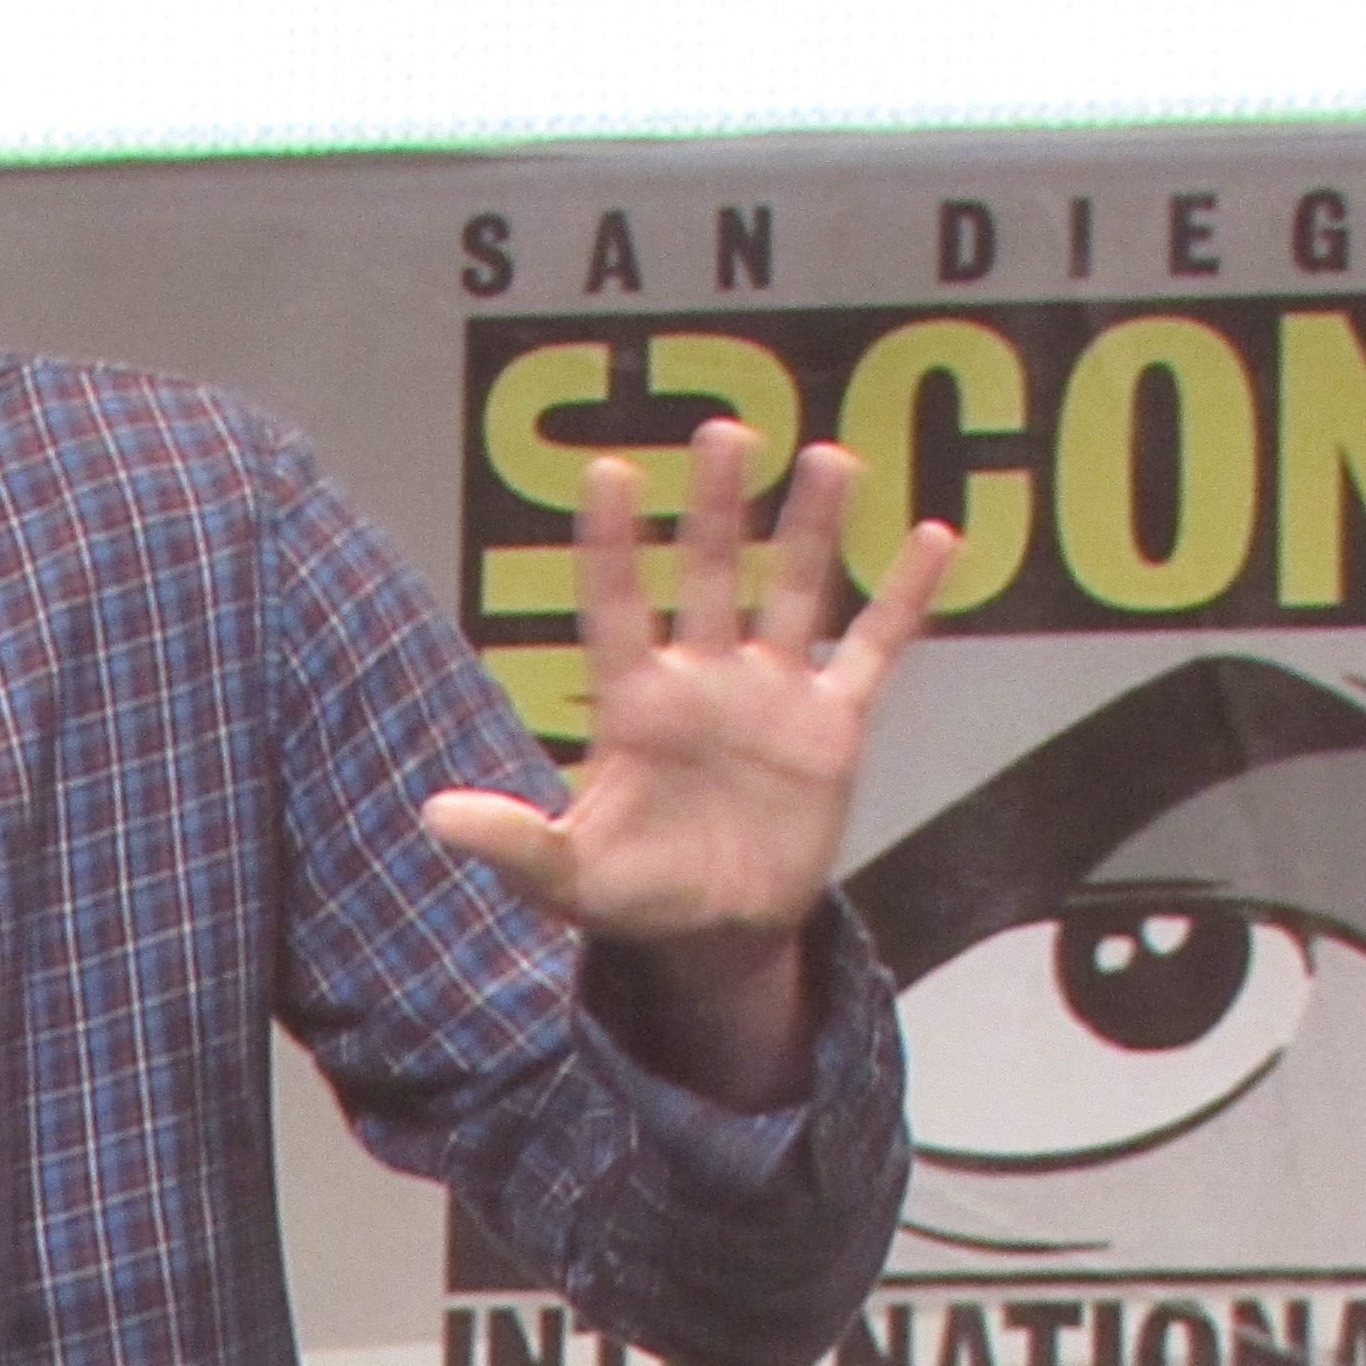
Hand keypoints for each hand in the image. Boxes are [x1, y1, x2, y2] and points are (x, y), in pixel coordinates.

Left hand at [423, 418, 953, 1108]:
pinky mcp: (832, 726)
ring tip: (831, 459)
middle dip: (716, 507)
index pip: (616, 606)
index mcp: (635, 704)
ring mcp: (771, 694)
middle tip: (724, 432)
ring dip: (812, 528)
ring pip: (793, 592)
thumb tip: (431, 817)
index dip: (611, 543)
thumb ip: (513, 843)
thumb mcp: (567, 878)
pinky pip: (874, 650)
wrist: (718, 934)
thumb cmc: (633, 896)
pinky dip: (904, 599)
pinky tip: (934, 537)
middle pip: (708, 574)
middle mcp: (703, 679)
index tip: (609, 472)